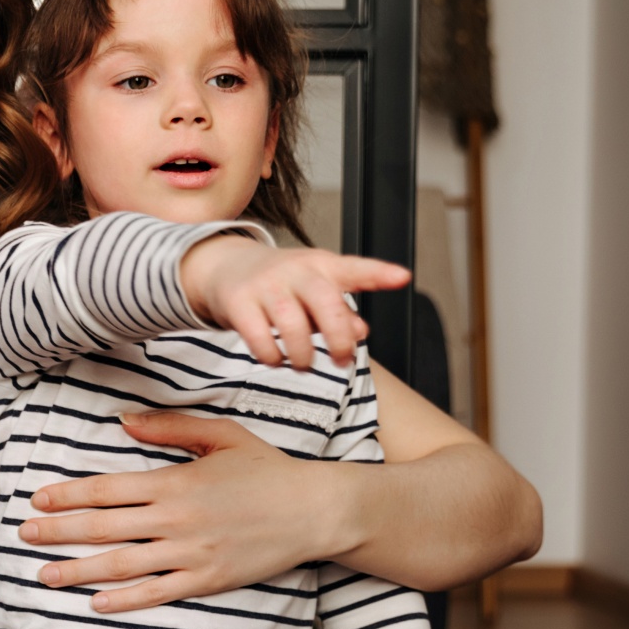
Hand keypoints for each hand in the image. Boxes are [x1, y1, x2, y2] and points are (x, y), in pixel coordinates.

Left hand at [19, 411, 346, 611]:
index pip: (107, 489)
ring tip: (45, 574)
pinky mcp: (208, 580)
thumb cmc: (266, 469)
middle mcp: (177, 519)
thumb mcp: (220, 435)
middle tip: (24, 536)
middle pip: (104, 527)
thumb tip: (122, 420)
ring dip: (78, 570)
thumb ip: (169, 428)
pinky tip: (96, 602)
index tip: (38, 497)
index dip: (68, 494)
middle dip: (59, 532)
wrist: (314, 510)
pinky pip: (158, 593)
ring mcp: (191, 553)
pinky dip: (125, 600)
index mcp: (175, 481)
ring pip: (122, 564)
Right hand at [178, 234, 408, 370]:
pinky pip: (259, 338)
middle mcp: (296, 270)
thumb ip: (340, 311)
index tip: (402, 278)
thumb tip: (361, 331)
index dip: (378, 274)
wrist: (226, 265)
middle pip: (325, 302)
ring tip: (303, 363)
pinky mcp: (239, 301)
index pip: (354, 269)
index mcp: (322, 265)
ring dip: (303, 355)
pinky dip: (271, 357)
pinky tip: (274, 358)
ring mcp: (266, 285)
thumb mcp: (315, 290)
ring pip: (292, 325)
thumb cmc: (282, 284)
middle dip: (339, 338)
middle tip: (342, 360)